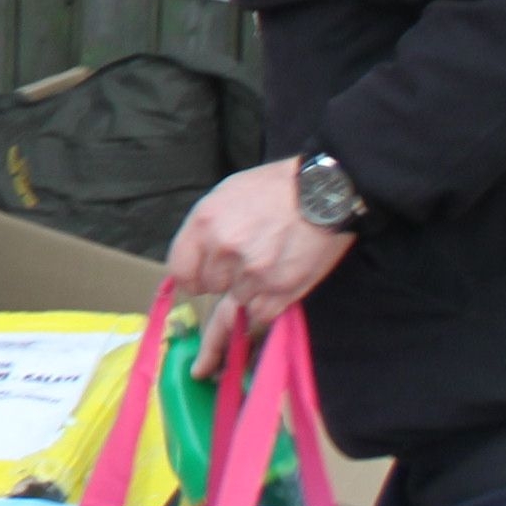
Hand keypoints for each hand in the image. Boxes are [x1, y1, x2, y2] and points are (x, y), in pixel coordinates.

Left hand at [165, 163, 353, 371]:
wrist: (324, 191)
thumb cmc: (275, 188)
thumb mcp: (226, 195)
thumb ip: (204, 232)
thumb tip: (192, 269)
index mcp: (205, 223)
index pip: (180, 273)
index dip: (192, 278)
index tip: (200, 281)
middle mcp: (223, 251)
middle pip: (209, 289)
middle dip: (223, 281)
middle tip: (246, 261)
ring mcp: (251, 275)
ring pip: (236, 305)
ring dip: (249, 294)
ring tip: (271, 266)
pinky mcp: (279, 292)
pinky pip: (259, 317)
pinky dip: (266, 308)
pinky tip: (279, 284)